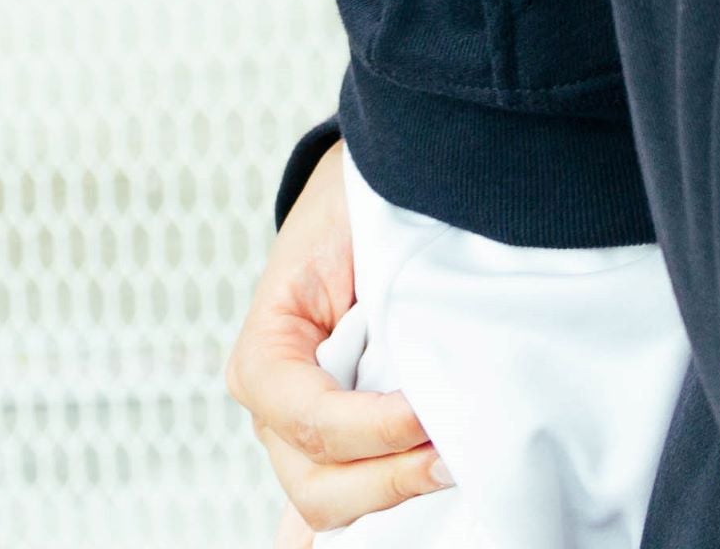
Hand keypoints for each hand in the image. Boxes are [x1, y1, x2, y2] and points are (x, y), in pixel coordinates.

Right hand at [228, 141, 443, 533]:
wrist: (359, 202)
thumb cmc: (355, 212)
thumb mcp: (356, 237)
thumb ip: (379, 297)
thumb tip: (423, 364)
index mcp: (265, 356)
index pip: (310, 419)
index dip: (374, 427)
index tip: (429, 412)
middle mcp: (273, 409)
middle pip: (317, 485)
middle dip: (390, 477)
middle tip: (454, 455)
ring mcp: (299, 436)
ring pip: (333, 504)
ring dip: (394, 492)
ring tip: (451, 465)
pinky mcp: (336, 445)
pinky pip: (345, 493)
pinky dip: (375, 506)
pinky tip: (408, 517)